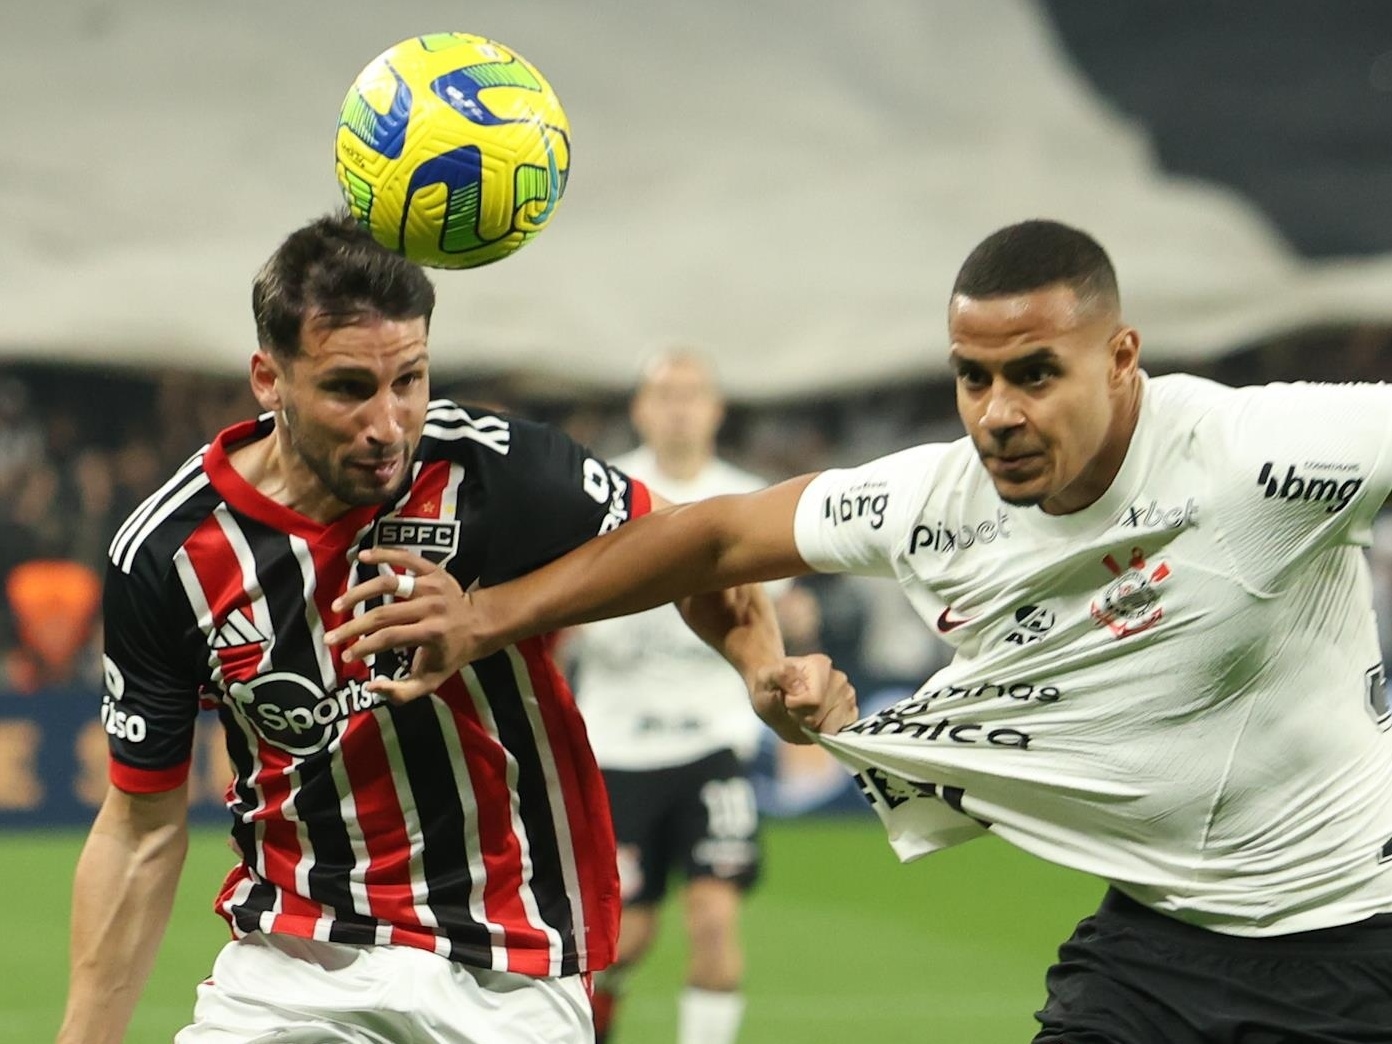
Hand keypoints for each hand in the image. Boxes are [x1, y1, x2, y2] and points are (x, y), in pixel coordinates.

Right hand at [325, 547, 481, 703]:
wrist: (478, 624)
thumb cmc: (450, 654)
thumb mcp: (432, 681)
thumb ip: (402, 692)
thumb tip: (371, 687)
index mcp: (432, 633)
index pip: (389, 638)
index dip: (364, 647)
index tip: (346, 657)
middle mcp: (432, 607)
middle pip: (383, 614)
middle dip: (353, 627)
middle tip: (331, 636)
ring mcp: (432, 585)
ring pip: (389, 583)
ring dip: (359, 593)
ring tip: (338, 605)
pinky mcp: (433, 570)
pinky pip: (406, 557)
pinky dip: (384, 554)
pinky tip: (362, 556)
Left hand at [748, 653, 856, 744]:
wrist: (777, 691)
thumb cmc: (770, 685)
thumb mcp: (764, 678)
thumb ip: (780, 677)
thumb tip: (799, 687)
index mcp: (820, 665)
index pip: (813, 701)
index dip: (795, 707)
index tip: (786, 700)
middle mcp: (839, 678)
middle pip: (822, 716)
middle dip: (803, 718)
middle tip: (792, 709)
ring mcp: (848, 696)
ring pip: (833, 727)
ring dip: (814, 726)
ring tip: (803, 713)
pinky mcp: (851, 712)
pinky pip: (842, 731)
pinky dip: (826, 731)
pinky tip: (816, 720)